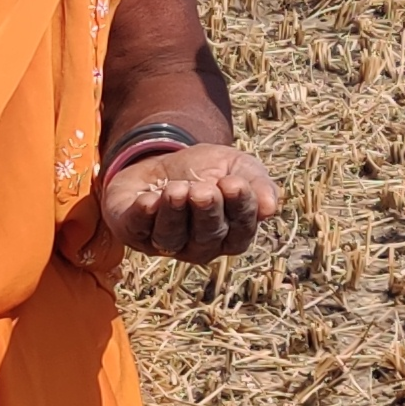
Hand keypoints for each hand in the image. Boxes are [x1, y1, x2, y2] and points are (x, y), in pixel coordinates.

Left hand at [100, 144, 278, 263]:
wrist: (162, 159)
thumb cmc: (206, 170)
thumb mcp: (237, 167)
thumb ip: (258, 183)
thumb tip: (270, 208)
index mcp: (231, 233)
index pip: (241, 229)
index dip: (239, 208)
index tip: (235, 183)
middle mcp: (200, 246)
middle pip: (207, 237)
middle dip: (206, 212)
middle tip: (203, 189)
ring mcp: (166, 244)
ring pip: (172, 238)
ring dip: (174, 213)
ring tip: (177, 189)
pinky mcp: (134, 232)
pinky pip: (139, 230)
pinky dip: (144, 215)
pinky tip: (149, 201)